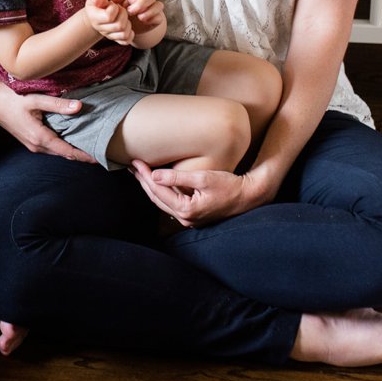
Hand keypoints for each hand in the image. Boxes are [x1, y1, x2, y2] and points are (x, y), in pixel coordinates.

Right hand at [0, 70, 92, 161]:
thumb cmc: (12, 99)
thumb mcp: (35, 99)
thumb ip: (57, 105)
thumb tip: (80, 107)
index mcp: (39, 137)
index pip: (67, 151)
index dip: (84, 156)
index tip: (100, 157)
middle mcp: (36, 146)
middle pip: (64, 154)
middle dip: (81, 154)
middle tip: (101, 152)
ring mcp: (32, 145)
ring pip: (57, 151)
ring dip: (72, 150)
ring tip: (90, 146)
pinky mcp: (31, 141)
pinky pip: (51, 147)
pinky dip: (63, 146)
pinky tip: (73, 138)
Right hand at [84, 0, 133, 44]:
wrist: (94, 17)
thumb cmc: (98, 4)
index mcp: (94, 16)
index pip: (109, 16)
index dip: (114, 9)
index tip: (113, 5)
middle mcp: (101, 28)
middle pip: (119, 25)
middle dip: (123, 15)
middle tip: (121, 10)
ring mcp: (109, 35)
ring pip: (124, 33)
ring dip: (128, 24)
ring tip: (124, 18)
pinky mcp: (115, 40)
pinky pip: (126, 41)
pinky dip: (130, 34)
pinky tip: (127, 27)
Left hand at [120, 0, 164, 29]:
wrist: (127, 30)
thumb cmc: (122, 13)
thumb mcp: (117, 4)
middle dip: (140, 4)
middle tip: (130, 11)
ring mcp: (154, 8)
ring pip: (158, 5)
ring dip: (147, 12)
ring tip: (138, 17)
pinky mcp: (157, 19)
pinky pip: (159, 17)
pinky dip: (152, 19)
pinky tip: (144, 22)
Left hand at [128, 161, 262, 227]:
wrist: (249, 196)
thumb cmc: (229, 185)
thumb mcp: (203, 178)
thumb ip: (177, 177)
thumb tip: (154, 175)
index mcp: (187, 210)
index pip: (158, 191)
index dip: (145, 175)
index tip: (136, 162)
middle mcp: (186, 218)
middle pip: (157, 199)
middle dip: (143, 182)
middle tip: (132, 166)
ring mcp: (189, 219)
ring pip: (163, 202)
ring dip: (151, 187)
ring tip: (140, 173)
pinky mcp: (194, 215)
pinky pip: (171, 204)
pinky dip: (162, 192)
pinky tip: (157, 182)